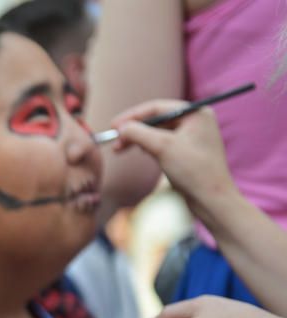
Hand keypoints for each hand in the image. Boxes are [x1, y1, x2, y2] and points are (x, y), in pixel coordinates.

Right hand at [110, 99, 240, 220]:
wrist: (212, 201)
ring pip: (157, 132)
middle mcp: (195, 121)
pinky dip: (147, 147)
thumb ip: (139, 133)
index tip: (113, 126)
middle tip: (115, 140)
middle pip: (156, 119)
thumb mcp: (162, 147)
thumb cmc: (194, 172)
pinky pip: (162, 143)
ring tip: (120, 149)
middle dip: (133, 130)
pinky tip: (140, 153)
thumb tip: (120, 128)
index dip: (132, 116)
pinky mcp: (187, 153)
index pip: (156, 108)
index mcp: (196, 113)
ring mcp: (192, 137)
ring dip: (137, 139)